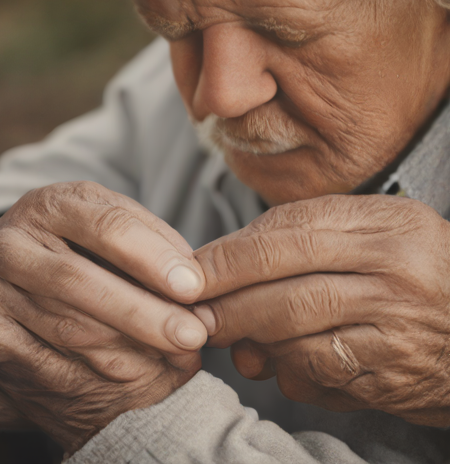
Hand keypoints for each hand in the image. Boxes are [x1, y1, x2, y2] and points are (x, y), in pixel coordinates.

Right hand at [0, 181, 206, 450]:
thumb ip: (155, 243)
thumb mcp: (117, 226)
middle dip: (144, 314)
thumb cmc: (85, 245)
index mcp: (51, 205)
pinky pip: (49, 364)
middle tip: (192, 335)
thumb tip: (194, 283)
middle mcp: (12, 245)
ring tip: (177, 356)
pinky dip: (101, 376)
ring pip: (68, 328)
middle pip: (80, 282)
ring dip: (131, 350)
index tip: (192, 288)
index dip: (152, 259)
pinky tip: (137, 375)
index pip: (106, 226)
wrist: (21, 274)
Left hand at [193, 195, 449, 425]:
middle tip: (196, 314)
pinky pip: (322, 378)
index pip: (287, 236)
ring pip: (298, 339)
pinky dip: (287, 373)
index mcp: (384, 226)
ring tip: (233, 339)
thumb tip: (229, 267)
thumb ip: (301, 233)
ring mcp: (397, 330)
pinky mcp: (395, 378)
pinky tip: (281, 365)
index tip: (192, 273)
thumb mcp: (370, 227)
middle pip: (286, 292)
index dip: (228, 257)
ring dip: (253, 342)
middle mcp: (394, 274)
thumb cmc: (412, 266)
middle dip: (228, 306)